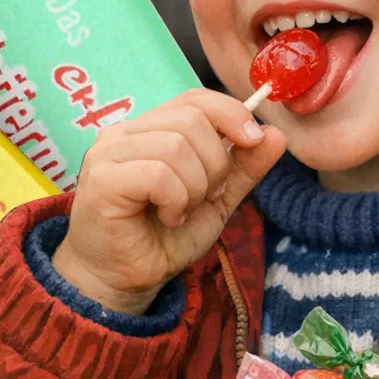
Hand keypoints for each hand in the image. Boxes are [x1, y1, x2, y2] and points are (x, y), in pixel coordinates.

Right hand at [52, 89, 285, 315]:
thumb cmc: (163, 237)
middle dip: (216, 163)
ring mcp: (109, 153)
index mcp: (150, 129)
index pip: (194, 98)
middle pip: (191, 119)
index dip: (230, 112)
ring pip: (176, 146)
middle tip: (207, 197)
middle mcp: (125, 133)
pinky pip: (158, 174)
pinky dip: (176, 200)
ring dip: (195, 186)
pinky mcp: (103, 180)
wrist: (126, 280)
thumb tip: (276, 134)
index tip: (253, 140)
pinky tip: (168, 218)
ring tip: (183, 211)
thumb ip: (243, 168)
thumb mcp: (216, 200)